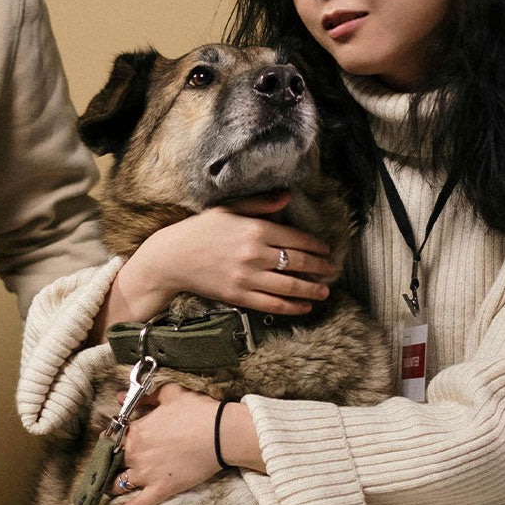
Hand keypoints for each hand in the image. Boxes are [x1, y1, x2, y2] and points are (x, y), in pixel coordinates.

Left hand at [105, 384, 221, 504]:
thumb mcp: (169, 394)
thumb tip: (120, 396)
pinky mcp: (161, 490)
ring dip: (109, 485)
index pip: (112, 436)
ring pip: (118, 484)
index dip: (109, 437)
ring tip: (104, 486)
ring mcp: (147, 475)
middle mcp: (136, 454)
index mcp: (136, 431)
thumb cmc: (196, 411)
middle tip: (107, 462)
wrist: (221, 434)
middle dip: (106, 461)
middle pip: (111, 461)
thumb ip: (144, 396)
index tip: (110, 438)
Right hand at [120, 193, 334, 319]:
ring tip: (324, 290)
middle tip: (331, 270)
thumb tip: (287, 197)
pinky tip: (304, 306)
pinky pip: (273, 305)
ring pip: (289, 286)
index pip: (296, 238)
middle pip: (298, 262)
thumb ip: (260, 204)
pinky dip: (292, 307)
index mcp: (255, 229)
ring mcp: (247, 277)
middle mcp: (254, 254)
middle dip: (319, 267)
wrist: (173, 257)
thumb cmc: (201, 230)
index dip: (315, 245)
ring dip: (311, 289)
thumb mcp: (229, 209)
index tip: (326, 250)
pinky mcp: (239, 296)